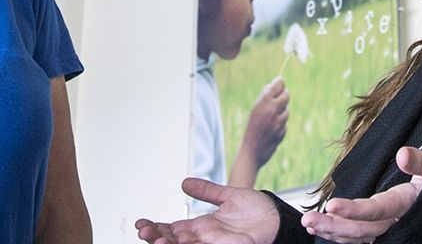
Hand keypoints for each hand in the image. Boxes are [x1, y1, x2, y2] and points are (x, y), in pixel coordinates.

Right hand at [135, 178, 278, 243]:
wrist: (279, 218)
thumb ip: (208, 191)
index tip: (141, 223)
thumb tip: (184, 183)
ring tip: (156, 240)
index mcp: (203, 227)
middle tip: (143, 233)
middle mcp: (205, 238)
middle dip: (157, 237)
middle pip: (174, 241)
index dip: (157, 228)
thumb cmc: (258, 211)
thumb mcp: (229, 196)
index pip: (173, 229)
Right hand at [240, 77, 289, 167]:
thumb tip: (273, 85)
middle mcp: (273, 110)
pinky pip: (285, 123)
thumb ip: (264, 98)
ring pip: (287, 110)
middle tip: (277, 99)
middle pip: (287, 94)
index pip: (279, 84)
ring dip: (282, 111)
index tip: (279, 83)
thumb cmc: (251, 128)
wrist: (251, 152)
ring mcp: (279, 122)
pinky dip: (281, 124)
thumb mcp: (254, 110)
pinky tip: (272, 129)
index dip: (280, 83)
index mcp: (264, 102)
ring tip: (271, 118)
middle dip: (283, 95)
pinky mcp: (283, 132)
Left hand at [299, 148, 421, 241]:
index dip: (354, 210)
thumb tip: (402, 155)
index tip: (331, 205)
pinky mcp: (387, 231)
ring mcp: (392, 229)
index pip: (377, 210)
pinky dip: (342, 235)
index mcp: (407, 204)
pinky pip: (362, 237)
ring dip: (333, 232)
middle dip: (334, 226)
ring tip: (309, 224)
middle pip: (362, 230)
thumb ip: (420, 161)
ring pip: (359, 237)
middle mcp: (397, 221)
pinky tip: (324, 229)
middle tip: (308, 220)